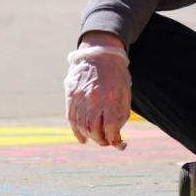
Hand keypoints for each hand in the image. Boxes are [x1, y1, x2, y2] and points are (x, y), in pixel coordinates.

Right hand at [63, 32, 129, 149]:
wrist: (100, 53)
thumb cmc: (117, 75)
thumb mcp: (125, 93)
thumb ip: (121, 114)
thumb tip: (116, 135)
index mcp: (110, 97)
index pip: (110, 127)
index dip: (115, 139)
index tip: (120, 143)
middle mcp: (93, 98)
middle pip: (93, 130)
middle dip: (102, 140)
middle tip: (107, 141)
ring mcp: (79, 96)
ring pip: (81, 126)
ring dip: (90, 137)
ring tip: (97, 138)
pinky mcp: (70, 95)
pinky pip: (71, 118)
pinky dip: (76, 131)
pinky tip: (82, 138)